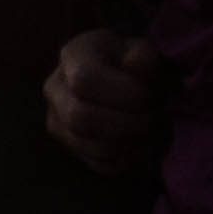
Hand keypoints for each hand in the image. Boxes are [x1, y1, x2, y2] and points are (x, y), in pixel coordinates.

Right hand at [43, 29, 163, 174]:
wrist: (123, 77)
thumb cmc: (134, 61)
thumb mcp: (142, 49)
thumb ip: (143, 56)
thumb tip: (136, 66)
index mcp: (72, 57)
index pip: (84, 80)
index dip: (123, 93)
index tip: (152, 95)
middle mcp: (56, 90)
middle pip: (80, 118)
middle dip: (129, 123)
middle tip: (157, 117)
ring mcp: (59, 123)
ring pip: (91, 147)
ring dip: (133, 143)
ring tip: (155, 130)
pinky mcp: (73, 149)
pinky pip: (101, 165)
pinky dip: (130, 159)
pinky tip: (144, 142)